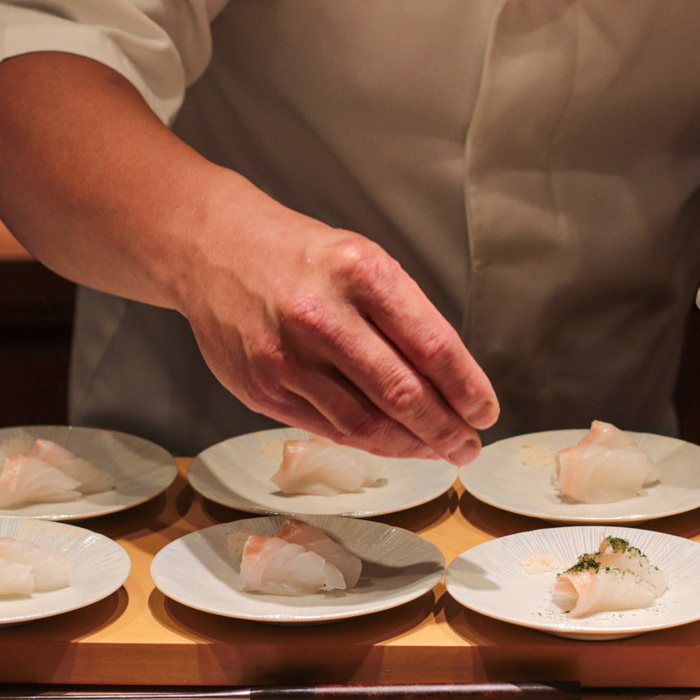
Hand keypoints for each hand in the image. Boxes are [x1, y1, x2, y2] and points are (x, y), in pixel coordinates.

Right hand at [180, 178, 498, 464]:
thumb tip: (453, 384)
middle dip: (446, 428)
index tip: (485, 411)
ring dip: (412, 445)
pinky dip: (369, 443)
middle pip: (402, 392)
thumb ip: (405, 317)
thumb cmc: (303, 258)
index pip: (432, 345)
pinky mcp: (262, 388)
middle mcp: (322, 316)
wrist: (214, 248)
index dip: (467, 388)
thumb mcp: (364, 261)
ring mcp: (287, 356)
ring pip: (366, 423)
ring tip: (439, 450)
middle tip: (468, 446)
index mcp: (361, 273)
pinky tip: (393, 443)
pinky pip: (329, 428)